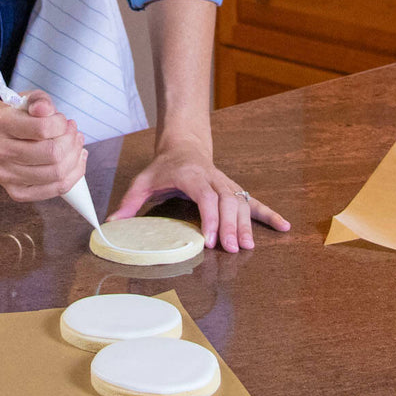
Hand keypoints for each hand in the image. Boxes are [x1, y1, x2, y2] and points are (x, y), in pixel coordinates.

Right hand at [0, 91, 86, 201]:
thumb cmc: (19, 119)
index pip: (43, 128)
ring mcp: (4, 175)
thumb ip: (39, 100)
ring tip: (76, 146)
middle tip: (74, 134)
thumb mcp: (29, 101)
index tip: (63, 121)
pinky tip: (76, 162)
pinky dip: (73, 176)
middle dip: (72, 142)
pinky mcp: (15, 192)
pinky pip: (54, 189)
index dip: (62, 124)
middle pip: (52, 154)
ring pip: (56, 174)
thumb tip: (44, 109)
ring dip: (75, 158)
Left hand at [108, 138, 289, 252]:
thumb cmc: (163, 167)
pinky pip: (253, 202)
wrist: (184, 146)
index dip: (209, 218)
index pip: (205, 197)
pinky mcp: (234, 189)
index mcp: (191, 176)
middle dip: (231, 226)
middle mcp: (213, 178)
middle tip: (233, 250)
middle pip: (227, 201)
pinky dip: (269, 214)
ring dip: (247, 225)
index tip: (209, 240)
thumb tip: (111, 224)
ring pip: (241, 202)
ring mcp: (226, 183)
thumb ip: (129, 202)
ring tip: (248, 247)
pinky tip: (284, 226)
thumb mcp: (143, 181)